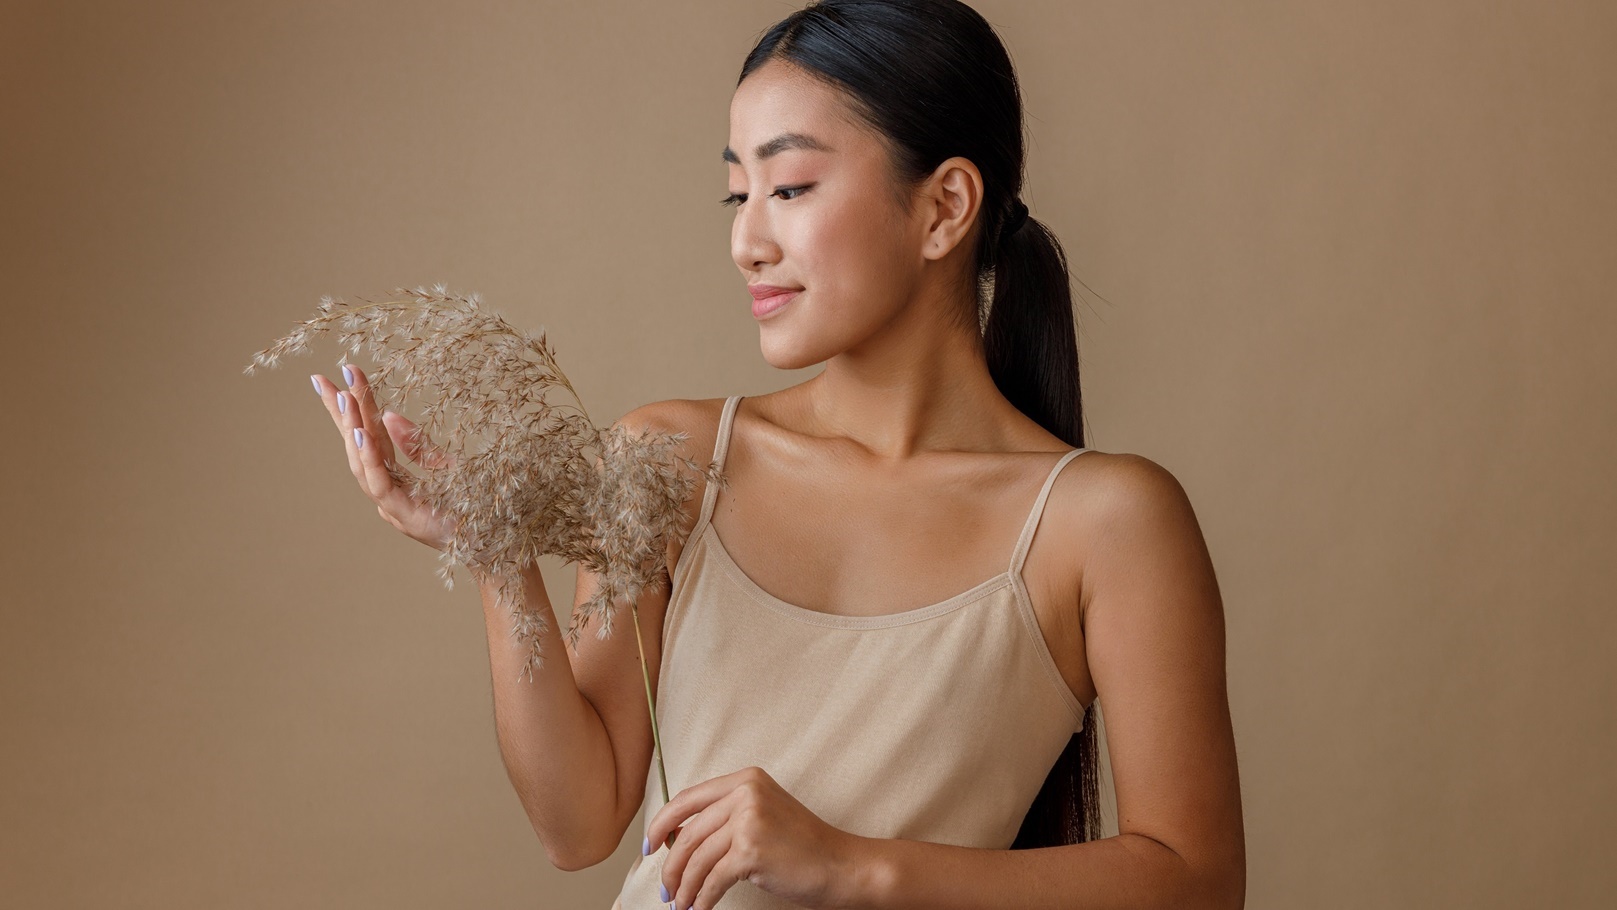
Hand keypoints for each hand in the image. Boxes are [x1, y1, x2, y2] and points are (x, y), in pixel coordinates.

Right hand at [311, 363, 459, 551]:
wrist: (499, 542)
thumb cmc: (475, 507)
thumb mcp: (448, 467)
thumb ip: (418, 446)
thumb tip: (389, 414)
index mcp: (395, 480)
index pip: (367, 438)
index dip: (352, 410)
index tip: (341, 375)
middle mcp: (387, 493)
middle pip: (356, 448)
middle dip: (341, 413)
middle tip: (323, 378)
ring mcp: (393, 506)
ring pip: (362, 464)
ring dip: (351, 430)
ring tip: (344, 398)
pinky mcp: (405, 515)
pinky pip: (381, 483)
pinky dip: (369, 457)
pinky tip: (361, 433)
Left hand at [646, 766, 861, 909]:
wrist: (840, 865)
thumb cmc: (802, 846)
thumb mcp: (761, 816)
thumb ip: (723, 818)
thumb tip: (672, 840)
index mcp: (745, 779)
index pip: (688, 798)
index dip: (662, 823)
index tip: (649, 846)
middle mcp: (746, 793)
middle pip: (688, 832)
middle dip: (671, 866)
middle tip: (664, 889)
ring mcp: (749, 819)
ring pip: (697, 858)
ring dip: (684, 887)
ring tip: (680, 904)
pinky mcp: (752, 849)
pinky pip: (712, 879)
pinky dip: (701, 898)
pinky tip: (699, 908)